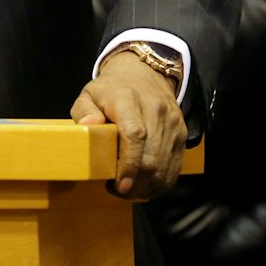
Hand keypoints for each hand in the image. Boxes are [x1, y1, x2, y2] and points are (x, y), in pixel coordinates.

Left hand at [70, 51, 187, 199]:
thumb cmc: (112, 90)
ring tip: (128, 190)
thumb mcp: (89, 94)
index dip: (128, 165)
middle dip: (135, 184)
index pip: (134, 135)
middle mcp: (155, 111)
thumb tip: (89, 125)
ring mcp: (172, 124)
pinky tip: (144, 187)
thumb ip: (83, 111)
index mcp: (129, 100)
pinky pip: (174, 168)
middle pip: (151, 158)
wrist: (144, 74)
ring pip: (164, 167)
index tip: (119, 185)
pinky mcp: (181, 135)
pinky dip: (160, 184)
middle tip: (118, 191)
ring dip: (146, 187)